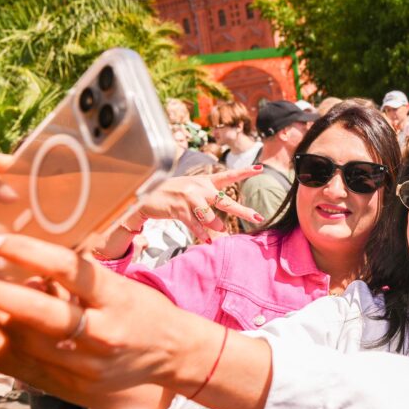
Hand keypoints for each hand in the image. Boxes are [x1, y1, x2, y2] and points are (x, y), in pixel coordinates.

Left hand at [0, 232, 220, 408]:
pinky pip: (21, 368)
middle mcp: (102, 334)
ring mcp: (85, 366)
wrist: (173, 356)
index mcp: (117, 299)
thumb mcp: (119, 285)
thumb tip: (22, 264)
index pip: (68, 269)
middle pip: (39, 314)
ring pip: (23, 342)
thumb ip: (75, 278)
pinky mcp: (71, 388)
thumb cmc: (144, 311)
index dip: (26, 252)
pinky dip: (1, 345)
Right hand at [126, 166, 265, 243]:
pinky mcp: (179, 209)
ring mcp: (189, 198)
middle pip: (225, 201)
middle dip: (243, 211)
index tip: (261, 168)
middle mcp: (199, 188)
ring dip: (215, 226)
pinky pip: (196, 225)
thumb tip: (221, 226)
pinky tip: (208, 240)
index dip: (244, 172)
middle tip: (258, 217)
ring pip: (210, 217)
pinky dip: (203, 234)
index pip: (228, 176)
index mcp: (204, 181)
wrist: (147, 196)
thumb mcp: (191, 189)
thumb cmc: (173, 194)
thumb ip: (207, 201)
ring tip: (218, 232)